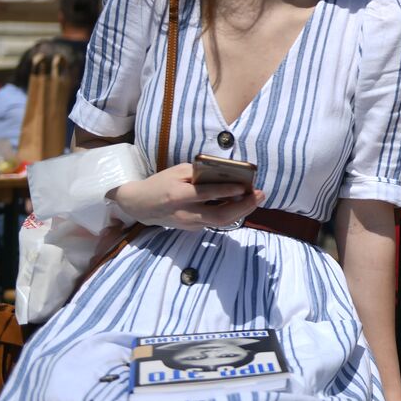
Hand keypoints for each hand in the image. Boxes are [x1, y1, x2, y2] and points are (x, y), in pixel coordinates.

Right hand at [108, 162, 263, 230]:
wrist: (140, 205)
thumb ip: (200, 173)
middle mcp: (185, 214)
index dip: (226, 191)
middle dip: (243, 207)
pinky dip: (231, 213)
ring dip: (242, 211)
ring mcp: (190, 224)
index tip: (244, 187)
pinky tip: (243, 204)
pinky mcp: (193, 228)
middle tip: (260, 195)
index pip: (205, 194)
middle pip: (218, 216)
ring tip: (256, 199)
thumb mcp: (177, 172)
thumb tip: (225, 173)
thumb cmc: (160, 183)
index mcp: (178, 196)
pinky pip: (215, 221)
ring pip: (220, 222)